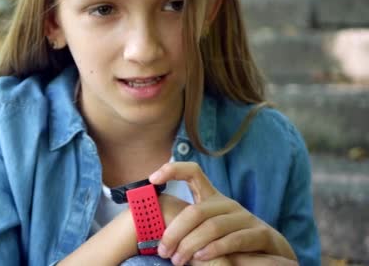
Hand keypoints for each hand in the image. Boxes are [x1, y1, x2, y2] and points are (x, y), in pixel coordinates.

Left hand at [149, 162, 295, 265]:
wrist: (273, 254)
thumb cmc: (231, 242)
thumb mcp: (207, 229)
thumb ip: (187, 225)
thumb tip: (154, 225)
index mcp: (213, 198)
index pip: (193, 172)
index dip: (173, 169)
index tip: (152, 179)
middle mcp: (228, 204)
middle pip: (196, 211)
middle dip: (174, 231)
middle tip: (163, 251)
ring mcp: (245, 217)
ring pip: (212, 227)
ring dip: (190, 245)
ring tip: (177, 260)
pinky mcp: (260, 233)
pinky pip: (234, 240)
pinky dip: (215, 249)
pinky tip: (201, 258)